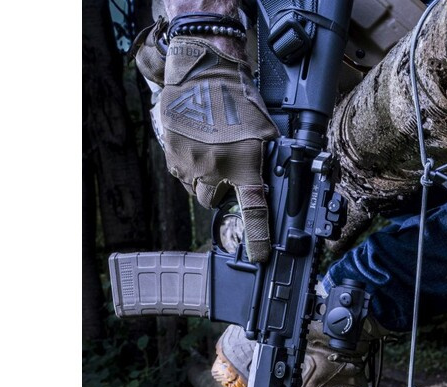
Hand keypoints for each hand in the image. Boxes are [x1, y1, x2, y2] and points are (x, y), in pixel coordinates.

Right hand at [135, 22, 278, 261]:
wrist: (204, 68)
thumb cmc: (238, 97)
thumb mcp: (265, 132)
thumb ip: (267, 161)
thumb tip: (275, 184)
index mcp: (242, 166)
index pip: (253, 211)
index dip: (257, 238)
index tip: (260, 257)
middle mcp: (214, 171)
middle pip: (212, 202)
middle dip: (218, 194)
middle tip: (224, 173)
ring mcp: (189, 163)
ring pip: (195, 189)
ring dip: (203, 180)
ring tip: (210, 154)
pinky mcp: (171, 153)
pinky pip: (180, 172)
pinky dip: (188, 166)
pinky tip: (196, 147)